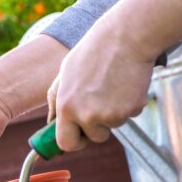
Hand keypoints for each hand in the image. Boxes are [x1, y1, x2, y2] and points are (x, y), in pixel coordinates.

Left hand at [47, 23, 153, 151]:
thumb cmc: (92, 54)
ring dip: (112, 113)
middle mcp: (87, 115)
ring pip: (112, 126)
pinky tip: (124, 84)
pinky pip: (128, 115)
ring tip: (110, 86)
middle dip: (96, 129)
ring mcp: (111, 115)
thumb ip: (56, 102)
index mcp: (66, 107)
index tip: (78, 136)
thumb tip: (51, 124)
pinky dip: (127, 104)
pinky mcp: (131, 110)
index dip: (74, 141)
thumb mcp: (64, 75)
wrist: (124, 38)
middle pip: (93, 138)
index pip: (66, 143)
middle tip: (99, 105)